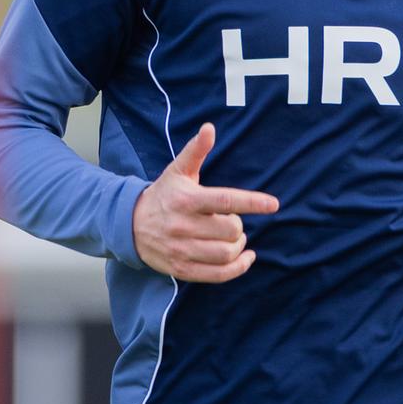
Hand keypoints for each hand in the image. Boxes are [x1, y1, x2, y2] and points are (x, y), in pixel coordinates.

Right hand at [132, 122, 278, 281]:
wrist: (129, 225)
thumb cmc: (163, 194)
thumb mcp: (177, 171)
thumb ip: (196, 150)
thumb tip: (209, 128)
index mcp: (186, 199)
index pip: (225, 200)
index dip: (252, 202)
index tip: (273, 204)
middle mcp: (183, 225)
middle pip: (230, 230)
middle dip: (238, 226)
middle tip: (233, 222)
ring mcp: (181, 249)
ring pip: (226, 253)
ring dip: (239, 246)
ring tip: (235, 238)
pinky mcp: (181, 269)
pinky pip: (218, 275)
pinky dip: (238, 268)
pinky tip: (245, 258)